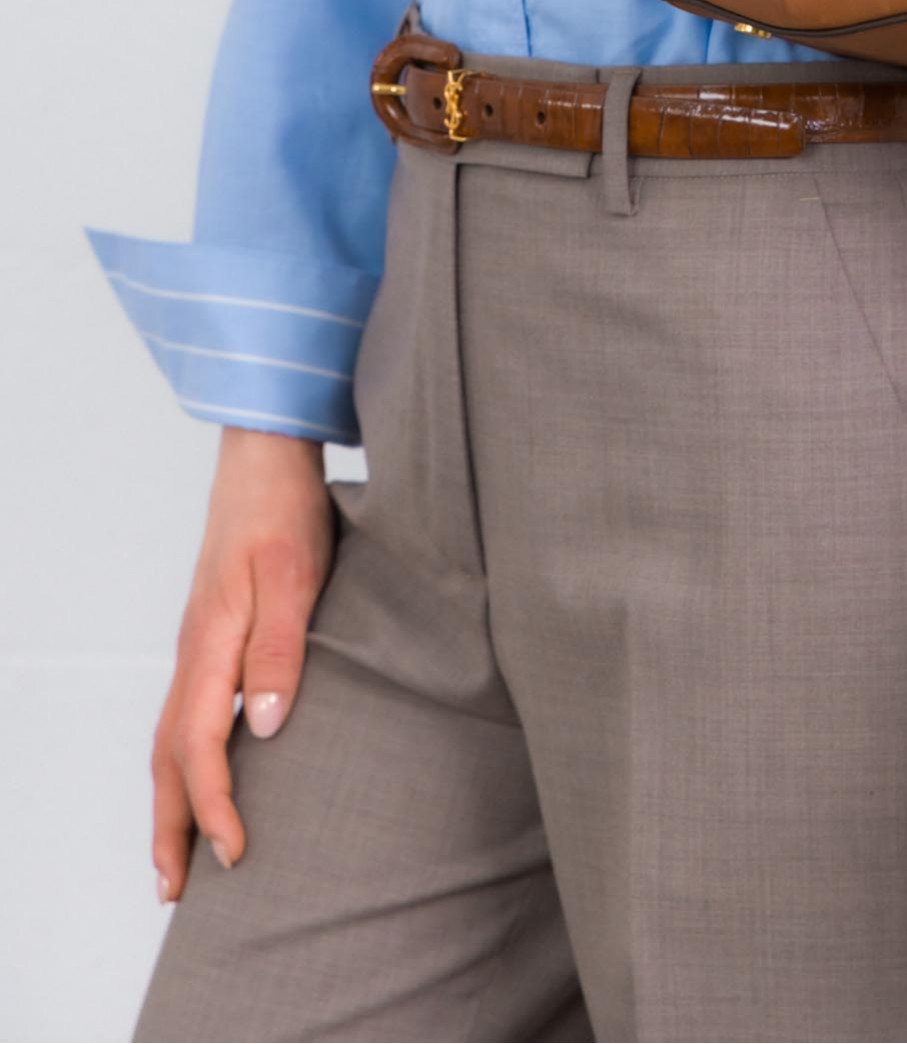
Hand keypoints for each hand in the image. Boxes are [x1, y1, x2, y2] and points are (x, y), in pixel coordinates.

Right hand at [152, 427, 334, 901]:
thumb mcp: (296, 576)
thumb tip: (265, 727)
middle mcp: (194, 652)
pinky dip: (184, 760)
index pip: (200, 747)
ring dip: (172, 799)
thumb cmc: (284, 511)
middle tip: (176, 891)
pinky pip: (185, 714)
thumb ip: (282, 650)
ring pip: (169, 739)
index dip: (215, 806)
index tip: (235, 853)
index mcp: (210, 645)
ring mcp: (198, 645)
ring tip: (181, 854)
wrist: (265, 458)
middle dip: (171, 826)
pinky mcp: (212, 635)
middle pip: (167, 757)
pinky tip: (204, 773)